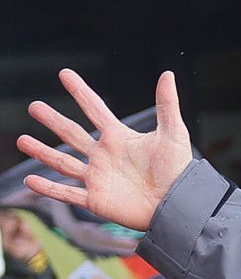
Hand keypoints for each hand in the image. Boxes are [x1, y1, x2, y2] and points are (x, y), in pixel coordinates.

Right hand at [16, 70, 193, 232]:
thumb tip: (168, 74)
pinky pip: (67, 193)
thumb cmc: (179, 171)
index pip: (95, 109)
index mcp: (119, 138)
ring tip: (22, 141)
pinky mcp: (96, 199)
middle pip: (72, 134)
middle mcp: (104, 156)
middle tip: (33, 106)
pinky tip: (29, 180)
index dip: (80, 91)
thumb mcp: (173, 134)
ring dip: (42, 152)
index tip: (64, 73)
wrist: (179, 205)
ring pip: (63, 162)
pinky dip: (48, 188)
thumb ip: (167, 105)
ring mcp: (98, 178)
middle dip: (53, 120)